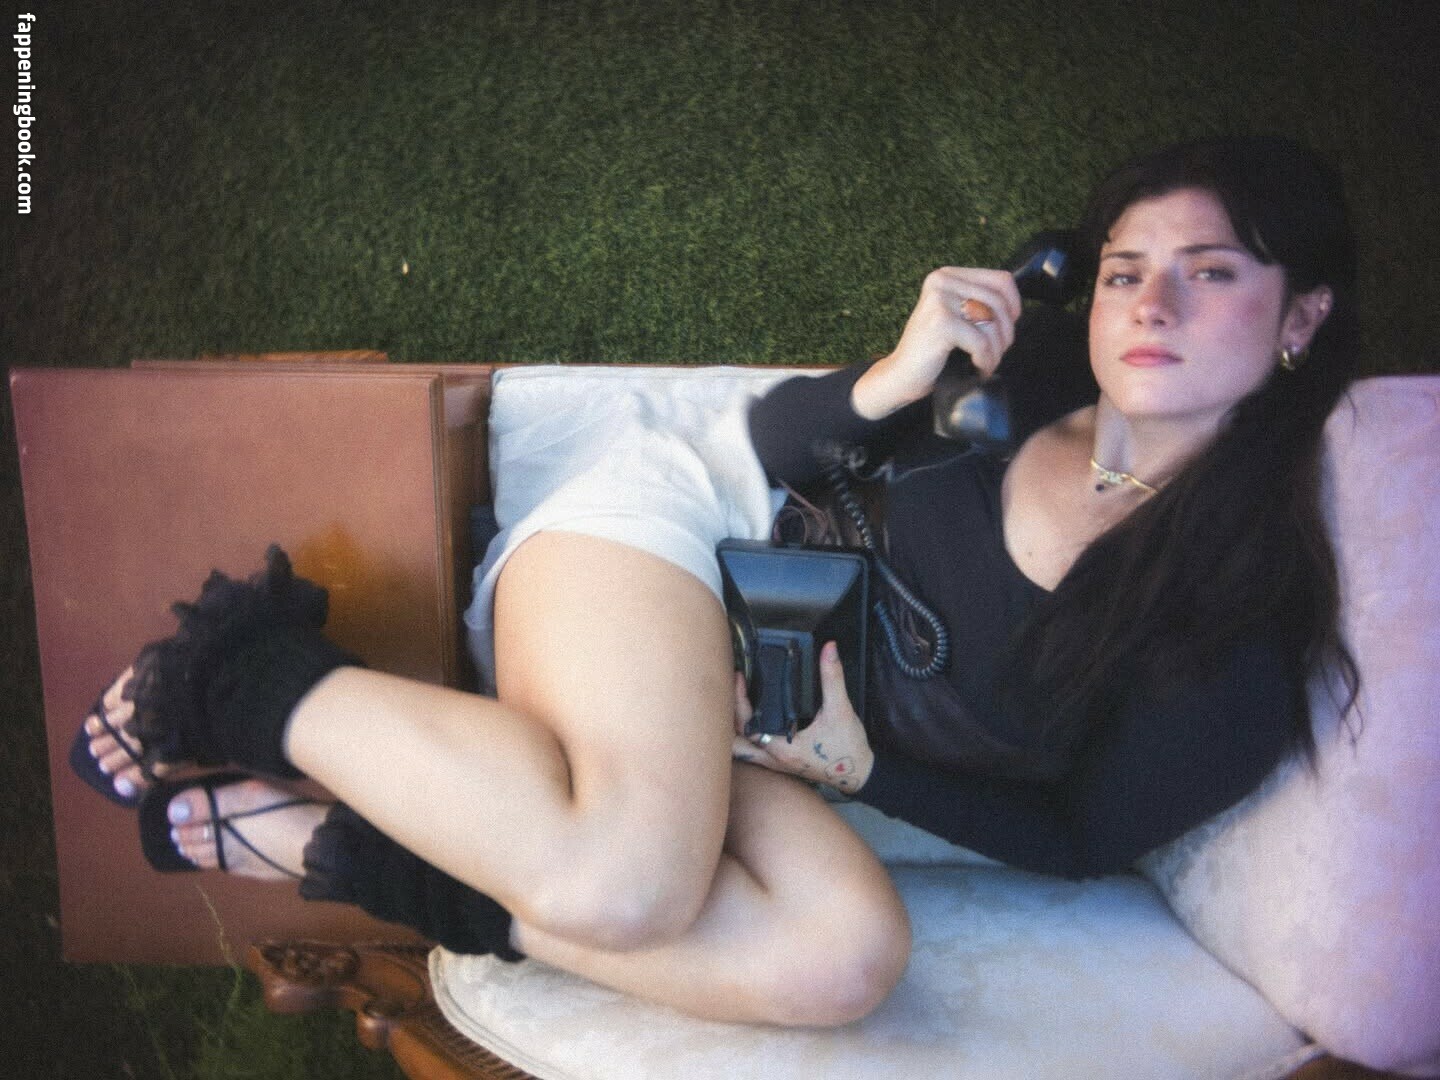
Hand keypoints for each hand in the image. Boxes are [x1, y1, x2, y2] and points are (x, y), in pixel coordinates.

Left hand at [731, 642, 874, 794]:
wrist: (859, 774)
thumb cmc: (848, 747)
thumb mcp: (841, 709)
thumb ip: (833, 678)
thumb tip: (829, 649)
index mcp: (782, 748)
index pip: (747, 725)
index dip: (739, 700)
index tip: (740, 678)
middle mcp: (773, 759)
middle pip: (734, 742)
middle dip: (727, 716)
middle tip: (733, 690)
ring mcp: (775, 765)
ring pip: (741, 751)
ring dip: (733, 730)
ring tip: (735, 704)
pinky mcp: (780, 765)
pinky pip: (752, 752)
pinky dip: (744, 737)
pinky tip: (750, 720)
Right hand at [852, 267, 1021, 419]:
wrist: (901, 376)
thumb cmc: (932, 350)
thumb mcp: (956, 315)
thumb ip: (979, 302)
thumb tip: (1015, 306)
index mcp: (947, 275)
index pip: (1001, 280)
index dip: (1014, 306)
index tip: (1006, 329)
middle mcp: (942, 281)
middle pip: (999, 302)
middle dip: (1005, 333)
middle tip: (994, 353)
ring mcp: (940, 300)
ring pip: (993, 322)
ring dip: (996, 350)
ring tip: (985, 363)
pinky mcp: (941, 323)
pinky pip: (982, 342)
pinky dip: (985, 360)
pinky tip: (977, 368)